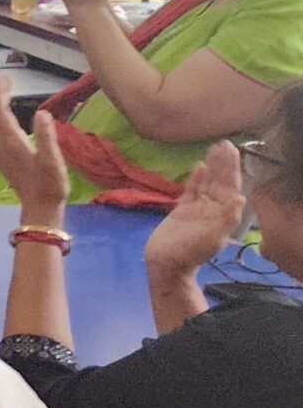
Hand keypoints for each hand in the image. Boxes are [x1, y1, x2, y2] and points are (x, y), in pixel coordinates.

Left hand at [0, 76, 71, 223]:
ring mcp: (1, 154)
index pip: (1, 113)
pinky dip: (0, 120)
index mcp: (12, 143)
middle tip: (4, 80)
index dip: (0, 95)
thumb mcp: (52, 160)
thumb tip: (41, 113)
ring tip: (4, 94)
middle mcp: (1, 147)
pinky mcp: (5, 160)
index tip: (3, 79)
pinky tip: (6, 120)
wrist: (40, 209)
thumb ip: (46, 136)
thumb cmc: (49, 186)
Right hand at [146, 142, 247, 279]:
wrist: (166, 263)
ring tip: (213, 149)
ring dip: (211, 166)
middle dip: (223, 163)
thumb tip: (241, 197)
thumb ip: (227, 218)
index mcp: (222, 213)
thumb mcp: (212, 237)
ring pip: (207, 182)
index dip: (232, 169)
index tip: (232, 152)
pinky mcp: (182, 209)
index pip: (230, 186)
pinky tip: (198, 166)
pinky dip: (195, 178)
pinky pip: (191, 190)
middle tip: (223, 144)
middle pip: (220, 181)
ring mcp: (198, 207)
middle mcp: (213, 208)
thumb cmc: (190, 252)